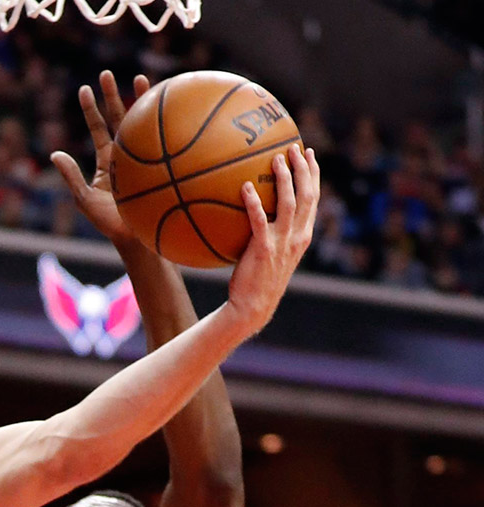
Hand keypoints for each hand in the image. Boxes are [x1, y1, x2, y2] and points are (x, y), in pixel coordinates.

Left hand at [50, 70, 150, 249]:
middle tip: (107, 73)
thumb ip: (71, 177)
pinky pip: (165, 140)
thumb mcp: (85, 200)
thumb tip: (55, 154)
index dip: (91, 109)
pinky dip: (168, 122)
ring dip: (140, 100)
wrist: (141, 238)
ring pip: (141, 124)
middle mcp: (125, 154)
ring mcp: (144, 157)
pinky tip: (174, 105)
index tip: (84, 88)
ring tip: (138, 77)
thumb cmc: (111, 224)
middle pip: (118, 118)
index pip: (98, 128)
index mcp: (107, 161)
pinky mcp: (160, 163)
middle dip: (113, 95)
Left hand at [228, 144, 319, 333]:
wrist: (252, 307)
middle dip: (303, 169)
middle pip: (307, 196)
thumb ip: (271, 232)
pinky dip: (254, 202)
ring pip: (289, 203)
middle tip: (294, 147)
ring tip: (275, 158)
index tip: (310, 154)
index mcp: (303, 236)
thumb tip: (255, 210)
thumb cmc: (257, 280)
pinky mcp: (263, 249)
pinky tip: (245, 187)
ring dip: (284, 178)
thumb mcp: (271, 254)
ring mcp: (282, 243)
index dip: (314, 175)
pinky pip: (259, 220)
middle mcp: (297, 237)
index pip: (313, 200)